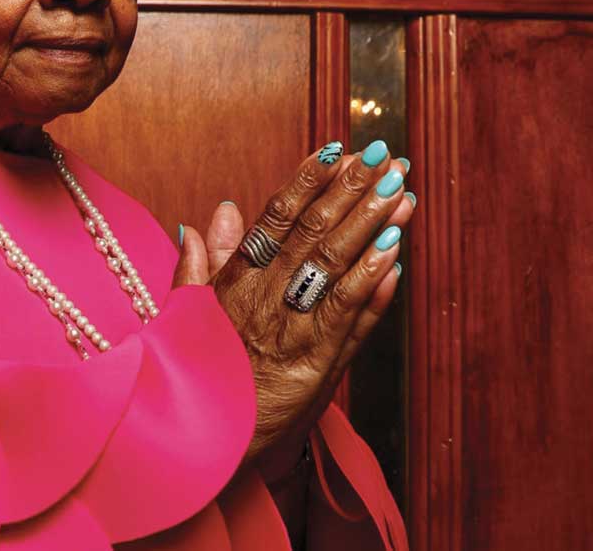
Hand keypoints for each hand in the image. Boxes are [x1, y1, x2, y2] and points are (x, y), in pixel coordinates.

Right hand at [172, 141, 414, 479]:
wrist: (203, 445)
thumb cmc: (202, 378)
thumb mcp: (191, 315)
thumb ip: (204, 264)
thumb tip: (217, 213)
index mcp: (236, 282)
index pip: (275, 219)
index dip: (307, 181)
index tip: (336, 147)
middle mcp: (264, 299)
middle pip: (312, 233)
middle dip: (350, 190)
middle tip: (383, 155)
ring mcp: (292, 330)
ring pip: (334, 266)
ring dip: (370, 225)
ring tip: (400, 190)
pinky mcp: (316, 367)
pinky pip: (346, 318)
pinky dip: (372, 284)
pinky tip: (395, 254)